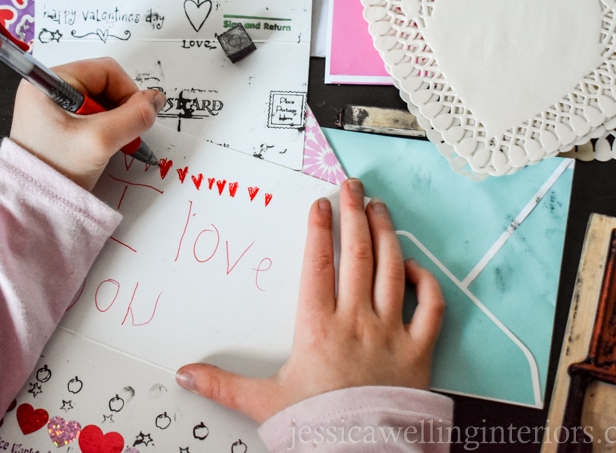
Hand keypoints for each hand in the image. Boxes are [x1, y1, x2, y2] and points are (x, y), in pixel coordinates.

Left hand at [9, 57, 164, 190]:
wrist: (33, 204)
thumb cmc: (56, 170)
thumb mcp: (100, 141)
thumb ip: (134, 117)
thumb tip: (157, 100)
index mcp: (49, 82)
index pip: (105, 71)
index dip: (128, 92)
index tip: (135, 119)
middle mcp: (49, 89)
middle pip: (105, 85)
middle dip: (121, 109)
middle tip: (122, 135)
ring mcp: (53, 107)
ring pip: (102, 102)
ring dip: (115, 121)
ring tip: (110, 144)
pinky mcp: (58, 123)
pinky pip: (93, 116)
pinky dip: (106, 129)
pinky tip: (103, 146)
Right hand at [175, 178, 444, 422]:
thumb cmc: (315, 427)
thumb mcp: (263, 402)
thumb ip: (223, 384)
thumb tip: (185, 374)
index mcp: (318, 327)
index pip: (318, 263)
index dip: (319, 229)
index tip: (320, 206)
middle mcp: (356, 321)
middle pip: (357, 253)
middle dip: (354, 213)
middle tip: (352, 188)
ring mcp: (391, 332)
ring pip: (391, 268)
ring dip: (387, 233)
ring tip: (380, 208)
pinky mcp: (418, 350)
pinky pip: (430, 307)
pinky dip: (425, 282)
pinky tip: (414, 266)